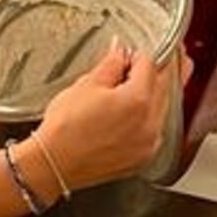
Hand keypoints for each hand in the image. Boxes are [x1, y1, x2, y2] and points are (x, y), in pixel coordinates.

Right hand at [34, 43, 185, 188]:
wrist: (54, 165)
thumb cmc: (65, 128)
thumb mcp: (86, 85)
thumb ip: (111, 64)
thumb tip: (120, 52)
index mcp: (138, 99)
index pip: (149, 64)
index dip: (136, 55)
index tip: (128, 55)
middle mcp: (150, 122)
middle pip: (163, 86)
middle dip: (152, 72)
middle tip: (136, 67)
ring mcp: (149, 143)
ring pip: (161, 108)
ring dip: (152, 95)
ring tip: (128, 91)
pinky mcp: (143, 157)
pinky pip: (154, 130)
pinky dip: (148, 118)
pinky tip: (129, 114)